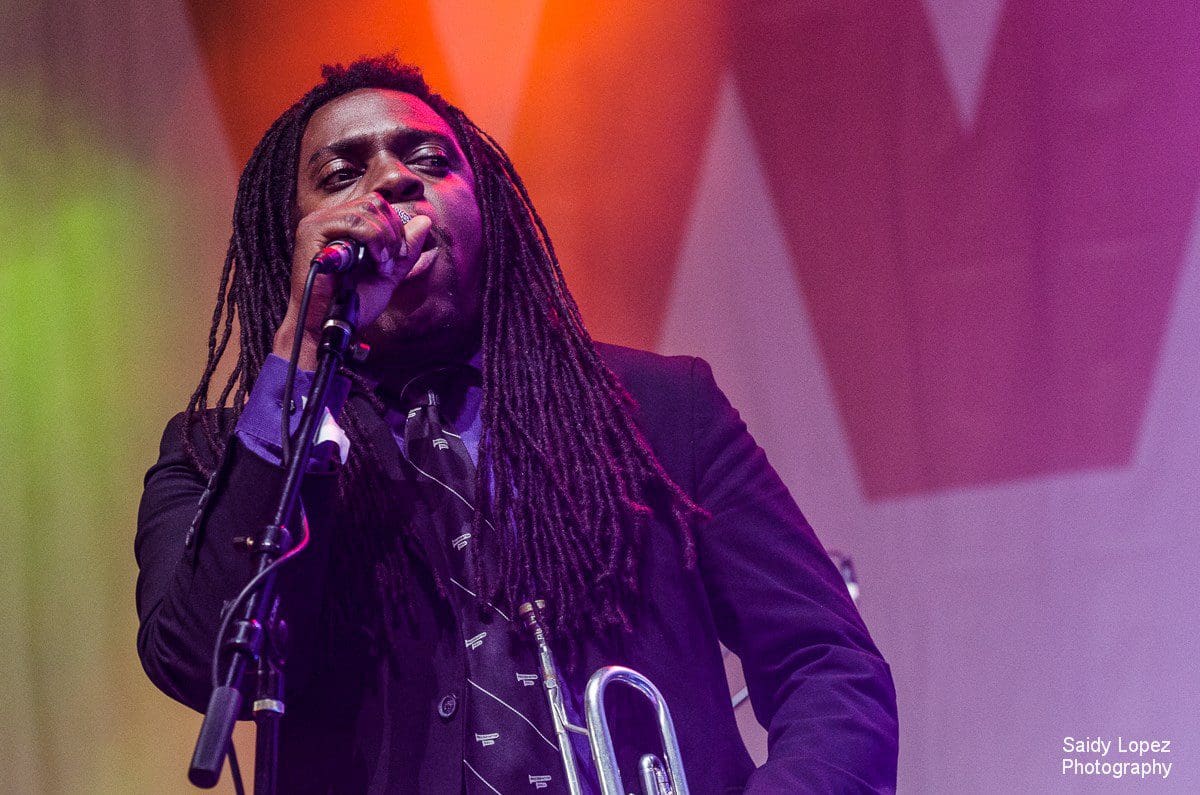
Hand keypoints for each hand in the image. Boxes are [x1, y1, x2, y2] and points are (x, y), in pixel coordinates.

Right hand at [271, 192, 431, 368]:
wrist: (330, 326)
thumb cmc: (352, 304)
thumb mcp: (388, 273)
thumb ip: (405, 249)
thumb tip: (424, 220)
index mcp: (344, 225)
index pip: (378, 206)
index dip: (397, 227)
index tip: (399, 256)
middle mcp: (330, 219)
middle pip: (374, 202)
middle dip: (393, 232)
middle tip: (390, 261)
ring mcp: (319, 223)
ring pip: (366, 209)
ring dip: (383, 238)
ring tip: (380, 265)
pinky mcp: (312, 231)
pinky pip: (352, 220)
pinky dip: (372, 240)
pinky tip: (372, 262)